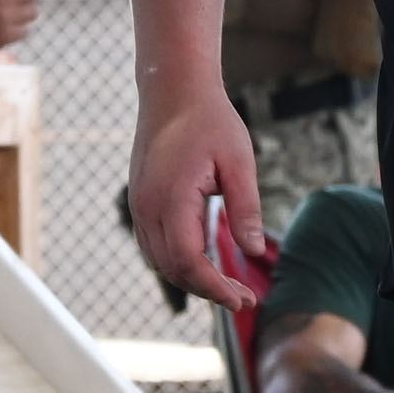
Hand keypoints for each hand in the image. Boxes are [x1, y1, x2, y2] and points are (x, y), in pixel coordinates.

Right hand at [129, 79, 268, 308]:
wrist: (173, 92)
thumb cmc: (211, 122)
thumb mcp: (239, 161)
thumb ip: (246, 207)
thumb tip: (253, 251)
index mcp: (171, 199)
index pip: (189, 262)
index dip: (215, 287)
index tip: (243, 299)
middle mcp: (147, 208)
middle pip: (173, 269)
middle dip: (209, 290)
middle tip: (246, 298)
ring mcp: (139, 206)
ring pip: (161, 261)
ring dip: (193, 280)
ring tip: (229, 287)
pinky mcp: (141, 202)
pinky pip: (155, 246)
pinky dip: (179, 263)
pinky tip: (207, 265)